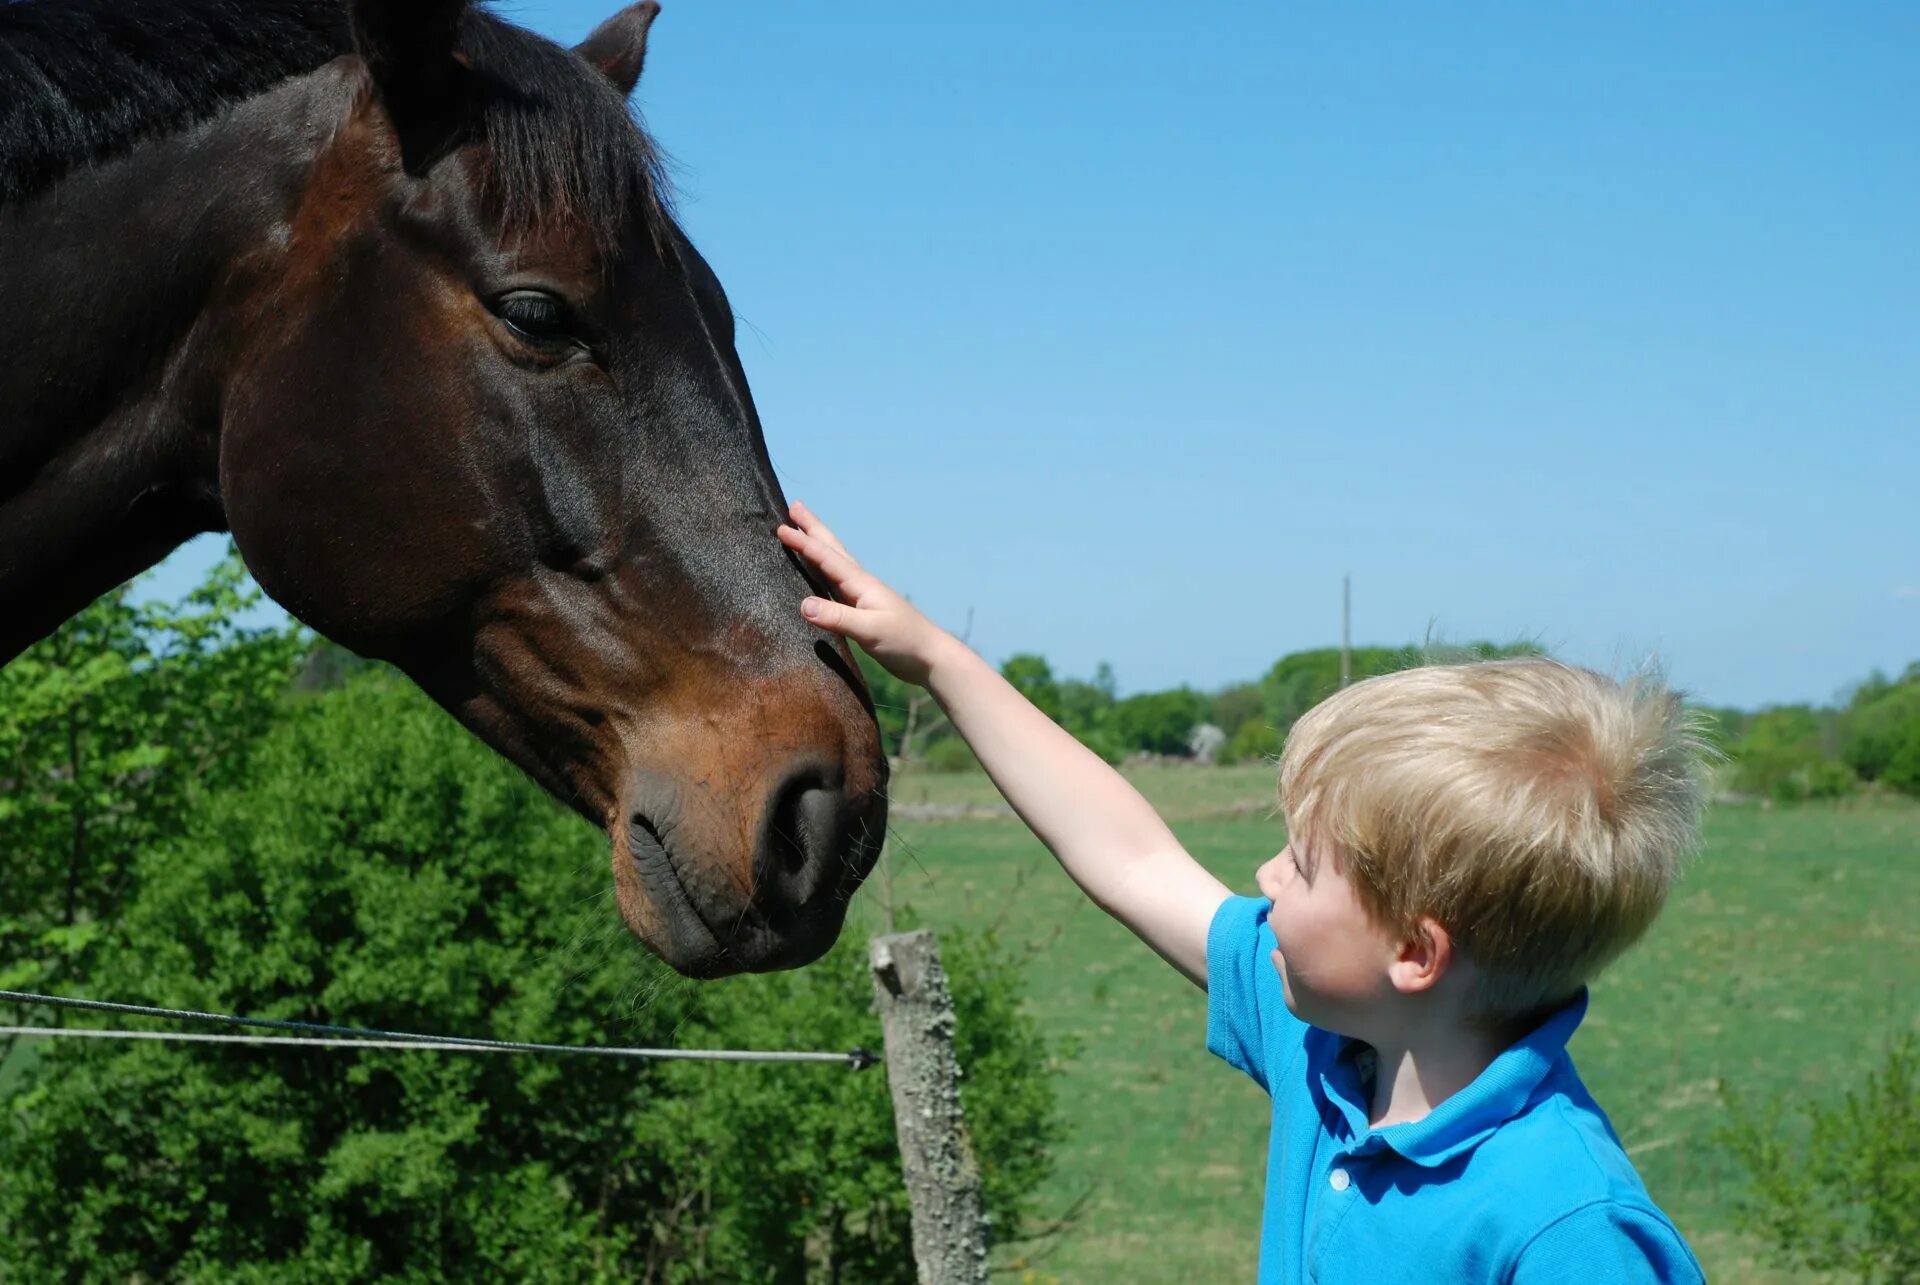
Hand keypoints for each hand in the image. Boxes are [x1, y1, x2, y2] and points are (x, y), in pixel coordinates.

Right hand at [776, 501, 952, 686]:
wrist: (929, 656)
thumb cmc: (904, 642)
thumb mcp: (869, 630)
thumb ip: (837, 617)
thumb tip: (802, 604)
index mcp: (861, 584)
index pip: (827, 558)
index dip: (804, 543)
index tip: (781, 527)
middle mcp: (860, 585)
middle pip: (832, 550)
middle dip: (812, 528)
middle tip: (794, 507)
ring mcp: (861, 596)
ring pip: (834, 563)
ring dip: (817, 545)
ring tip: (802, 531)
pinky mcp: (862, 611)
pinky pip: (835, 583)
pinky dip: (822, 570)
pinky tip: (818, 573)